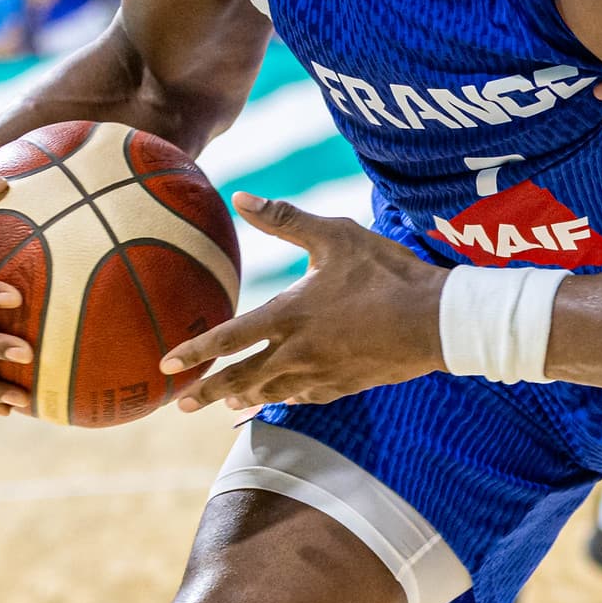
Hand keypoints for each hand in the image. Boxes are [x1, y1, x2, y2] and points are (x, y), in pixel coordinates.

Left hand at [161, 192, 446, 412]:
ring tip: (223, 404)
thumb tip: (240, 198)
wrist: (436, 321)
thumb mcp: (335, 235)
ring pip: (271, 393)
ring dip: (242, 398)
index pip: (228, 339)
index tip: (165, 365)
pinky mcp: (345, 385)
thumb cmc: (386, 273)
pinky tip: (280, 399)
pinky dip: (284, 399)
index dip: (194, 352)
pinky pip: (304, 397)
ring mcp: (321, 374)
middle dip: (207, 391)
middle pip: (241, 378)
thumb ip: (285, 219)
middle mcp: (298, 352)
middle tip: (179, 404)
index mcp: (290, 315)